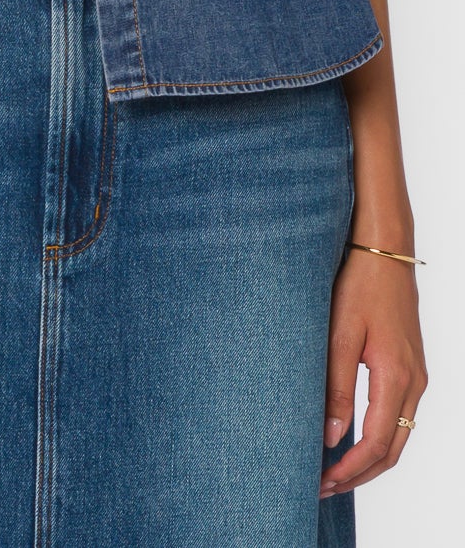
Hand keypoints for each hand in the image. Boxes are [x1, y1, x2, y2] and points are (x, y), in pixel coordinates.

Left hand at [320, 247, 427, 497]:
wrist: (384, 248)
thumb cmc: (359, 283)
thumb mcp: (339, 333)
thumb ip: (335, 386)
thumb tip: (330, 437)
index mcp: (396, 378)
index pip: (377, 445)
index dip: (350, 471)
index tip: (321, 484)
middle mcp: (414, 383)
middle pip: (392, 450)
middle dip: (359, 474)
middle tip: (322, 486)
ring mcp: (415, 375)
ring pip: (398, 435)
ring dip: (368, 458)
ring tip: (332, 469)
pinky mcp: (409, 366)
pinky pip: (398, 415)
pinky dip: (377, 436)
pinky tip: (350, 436)